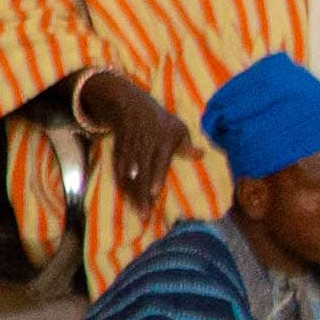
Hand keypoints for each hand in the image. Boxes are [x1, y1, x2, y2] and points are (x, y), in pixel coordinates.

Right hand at [86, 70, 188, 203]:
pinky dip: (122, 185)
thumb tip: (202, 155)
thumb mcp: (177, 127)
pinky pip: (118, 171)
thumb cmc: (160, 120)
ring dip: (132, 194)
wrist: (130, 106)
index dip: (156, 177)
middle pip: (142, 173)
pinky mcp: (118, 153)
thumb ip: (187, 145)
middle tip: (145, 214)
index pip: (158, 160)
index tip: (155, 193)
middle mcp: (144, 147)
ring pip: (129, 175)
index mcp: (161, 140)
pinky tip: (126, 198)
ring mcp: (129, 150)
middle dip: (142, 194)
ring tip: (137, 211)